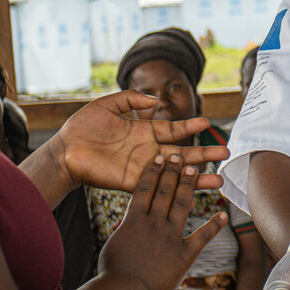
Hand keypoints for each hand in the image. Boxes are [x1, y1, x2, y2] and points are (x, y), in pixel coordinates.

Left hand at [53, 90, 228, 192]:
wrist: (63, 151)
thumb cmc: (81, 127)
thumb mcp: (106, 105)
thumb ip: (130, 99)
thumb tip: (154, 101)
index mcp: (143, 132)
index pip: (173, 130)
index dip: (190, 125)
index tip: (208, 121)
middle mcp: (147, 151)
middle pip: (182, 153)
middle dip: (204, 154)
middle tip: (226, 153)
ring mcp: (142, 168)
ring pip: (176, 173)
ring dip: (197, 176)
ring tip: (220, 178)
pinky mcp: (132, 182)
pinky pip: (158, 185)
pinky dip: (175, 188)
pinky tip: (192, 191)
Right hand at [99, 154, 228, 289]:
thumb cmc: (112, 273)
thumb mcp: (114, 245)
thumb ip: (126, 232)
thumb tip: (128, 227)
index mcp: (134, 220)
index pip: (145, 189)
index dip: (153, 172)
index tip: (159, 158)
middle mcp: (154, 223)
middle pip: (165, 191)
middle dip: (173, 171)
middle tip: (179, 157)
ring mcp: (171, 236)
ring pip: (182, 204)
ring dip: (190, 185)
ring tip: (195, 170)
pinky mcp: (185, 253)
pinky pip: (203, 236)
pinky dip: (215, 225)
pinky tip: (224, 215)